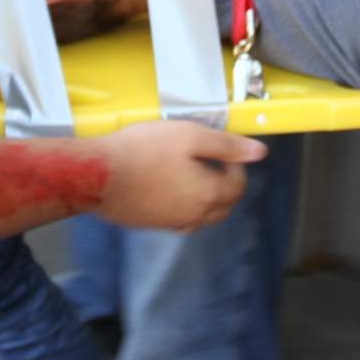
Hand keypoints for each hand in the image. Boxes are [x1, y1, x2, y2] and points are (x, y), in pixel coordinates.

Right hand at [97, 121, 266, 231]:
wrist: (99, 174)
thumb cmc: (144, 150)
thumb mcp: (189, 135)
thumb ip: (226, 145)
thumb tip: (260, 152)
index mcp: (209, 195)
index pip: (238, 187)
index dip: (236, 166)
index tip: (222, 150)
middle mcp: (194, 216)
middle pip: (222, 207)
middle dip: (223, 185)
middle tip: (208, 161)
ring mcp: (170, 224)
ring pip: (200, 216)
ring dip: (202, 197)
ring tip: (186, 172)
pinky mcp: (150, 225)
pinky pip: (178, 218)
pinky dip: (181, 204)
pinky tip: (164, 185)